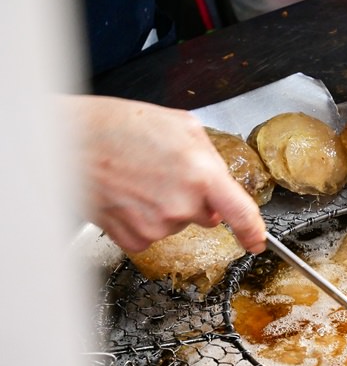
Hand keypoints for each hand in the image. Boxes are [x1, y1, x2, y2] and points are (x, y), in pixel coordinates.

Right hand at [66, 96, 265, 252]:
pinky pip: (150, 235)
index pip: (241, 213)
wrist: (69, 141)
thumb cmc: (119, 126)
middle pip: (206, 215)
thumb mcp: (182, 125)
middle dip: (194, 198)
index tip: (257, 240)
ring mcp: (157, 225)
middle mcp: (182, 204)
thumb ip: (210, 157)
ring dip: (165, 205)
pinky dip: (142, 219)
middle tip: (165, 173)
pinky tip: (128, 196)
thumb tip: (221, 182)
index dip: (253, 231)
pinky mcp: (132, 238)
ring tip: (140, 178)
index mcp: (201, 173)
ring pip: (176, 223)